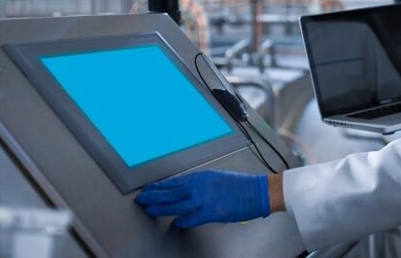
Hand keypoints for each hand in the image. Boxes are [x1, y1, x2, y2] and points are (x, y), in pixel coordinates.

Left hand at [135, 170, 269, 227]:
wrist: (258, 191)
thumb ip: (200, 185)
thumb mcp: (217, 179)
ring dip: (161, 207)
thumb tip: (185, 192)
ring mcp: (205, 199)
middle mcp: (201, 186)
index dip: (159, 187)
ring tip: (150, 209)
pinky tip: (175, 223)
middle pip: (171, 192)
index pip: (174, 182)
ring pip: (176, 204)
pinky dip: (182, 221)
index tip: (149, 189)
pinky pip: (191, 218)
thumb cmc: (241, 185)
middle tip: (142, 199)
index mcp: (202, 176)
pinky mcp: (211, 212)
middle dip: (154, 196)